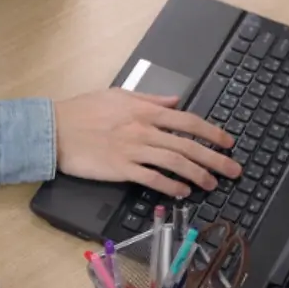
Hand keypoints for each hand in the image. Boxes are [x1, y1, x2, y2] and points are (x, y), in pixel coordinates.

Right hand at [53, 88, 241, 198]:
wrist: (54, 128)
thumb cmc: (83, 110)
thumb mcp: (118, 95)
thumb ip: (150, 98)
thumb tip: (175, 99)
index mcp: (144, 110)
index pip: (187, 120)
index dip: (211, 132)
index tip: (228, 142)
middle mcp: (143, 129)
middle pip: (187, 144)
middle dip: (215, 158)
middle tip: (233, 169)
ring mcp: (132, 150)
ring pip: (174, 162)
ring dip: (197, 174)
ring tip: (212, 184)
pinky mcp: (120, 169)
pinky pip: (152, 178)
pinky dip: (170, 186)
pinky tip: (182, 193)